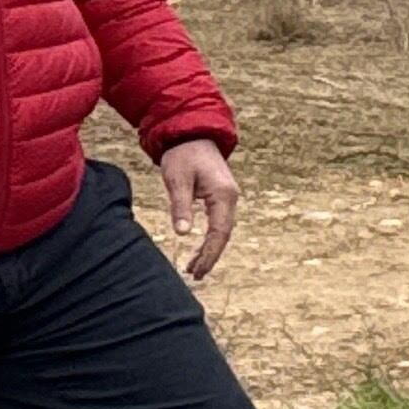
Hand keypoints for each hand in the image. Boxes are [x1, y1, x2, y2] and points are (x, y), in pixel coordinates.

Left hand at [159, 137, 240, 278]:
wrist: (192, 133)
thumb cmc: (183, 155)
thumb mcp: (177, 179)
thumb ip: (181, 206)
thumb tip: (183, 234)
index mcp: (223, 195)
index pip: (220, 232)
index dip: (210, 254)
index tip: (199, 271)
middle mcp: (230, 198)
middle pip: (224, 235)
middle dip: (210, 256)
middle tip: (195, 275)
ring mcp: (227, 197)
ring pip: (222, 230)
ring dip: (210, 249)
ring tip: (194, 268)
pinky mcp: (221, 197)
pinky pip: (219, 223)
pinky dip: (210, 238)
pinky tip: (199, 249)